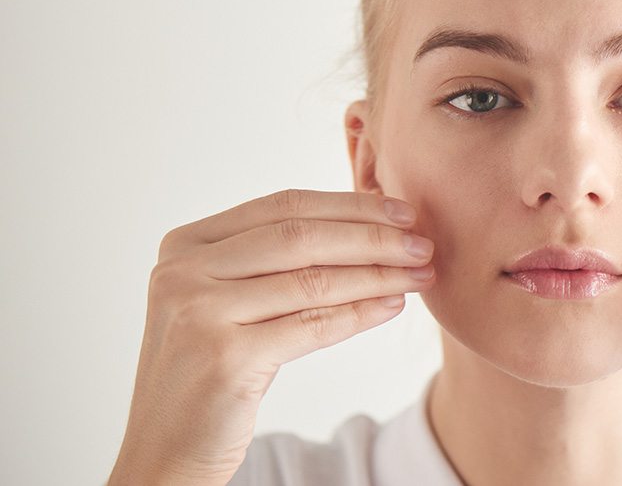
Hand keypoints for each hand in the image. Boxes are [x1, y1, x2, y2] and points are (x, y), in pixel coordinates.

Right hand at [109, 189, 435, 484]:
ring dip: (378, 274)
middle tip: (423, 242)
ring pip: (312, 281)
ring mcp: (199, 313)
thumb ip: (274, 260)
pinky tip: (393, 306)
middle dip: (372, 236)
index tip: (402, 210)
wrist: (168, 449)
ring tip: (420, 273)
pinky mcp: (224, 357)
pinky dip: (360, 313)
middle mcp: (184, 271)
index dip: (349, 205)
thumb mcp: (229, 299)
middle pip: (300, 238)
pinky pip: (312, 326)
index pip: (283, 207)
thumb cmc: (212, 369)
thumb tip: (368, 220)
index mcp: (186, 245)